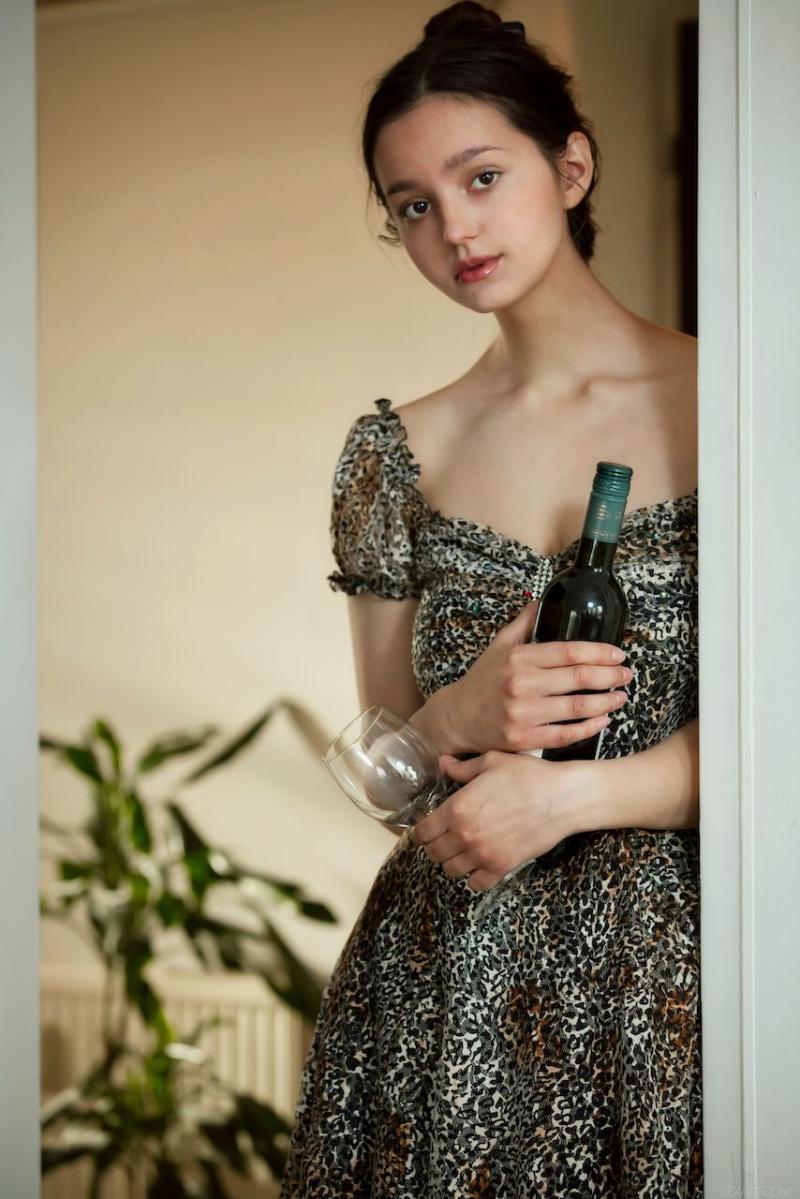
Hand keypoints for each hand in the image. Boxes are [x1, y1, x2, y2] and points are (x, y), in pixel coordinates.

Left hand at [412, 749, 579, 891]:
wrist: (562, 798)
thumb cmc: (528, 776)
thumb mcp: (492, 762)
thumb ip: (463, 768)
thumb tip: (443, 763)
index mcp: (457, 808)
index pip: (423, 831)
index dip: (424, 829)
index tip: (431, 826)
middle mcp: (465, 835)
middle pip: (433, 854)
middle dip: (436, 846)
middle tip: (446, 838)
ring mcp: (483, 854)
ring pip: (450, 871)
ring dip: (453, 862)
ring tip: (463, 850)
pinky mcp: (502, 867)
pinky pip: (476, 883)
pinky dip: (474, 877)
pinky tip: (480, 863)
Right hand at [446, 599, 631, 754]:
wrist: (456, 718)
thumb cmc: (481, 681)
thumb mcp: (498, 646)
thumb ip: (522, 624)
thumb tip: (540, 601)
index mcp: (519, 658)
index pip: (569, 652)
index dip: (599, 653)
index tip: (618, 654)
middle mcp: (521, 685)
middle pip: (578, 678)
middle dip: (610, 676)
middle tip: (626, 674)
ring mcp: (523, 714)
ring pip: (577, 708)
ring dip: (605, 702)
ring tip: (620, 696)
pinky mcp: (523, 739)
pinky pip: (565, 735)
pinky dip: (588, 728)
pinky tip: (603, 720)